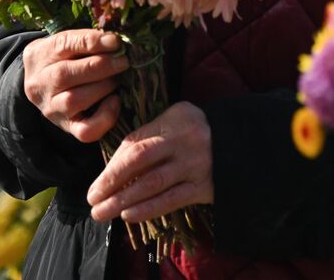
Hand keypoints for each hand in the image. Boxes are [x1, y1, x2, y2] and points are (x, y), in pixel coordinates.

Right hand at [22, 29, 129, 143]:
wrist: (43, 84)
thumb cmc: (62, 58)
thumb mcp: (66, 42)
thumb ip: (86, 39)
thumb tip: (115, 41)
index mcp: (39, 56)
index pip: (63, 45)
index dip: (91, 42)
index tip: (115, 41)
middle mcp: (40, 85)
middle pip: (64, 75)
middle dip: (100, 66)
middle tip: (122, 61)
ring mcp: (52, 109)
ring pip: (73, 101)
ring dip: (102, 87)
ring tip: (117, 79)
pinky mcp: (67, 127)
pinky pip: (85, 131)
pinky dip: (105, 117)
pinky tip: (115, 101)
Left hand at [86, 101, 213, 223]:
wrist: (241, 144)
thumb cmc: (198, 132)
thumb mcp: (178, 119)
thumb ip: (150, 135)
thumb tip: (115, 164)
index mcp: (174, 120)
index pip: (135, 143)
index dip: (113, 165)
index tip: (97, 183)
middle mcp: (184, 141)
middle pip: (139, 161)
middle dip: (111, 182)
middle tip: (92, 199)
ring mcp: (195, 165)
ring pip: (152, 184)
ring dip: (123, 201)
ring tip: (102, 212)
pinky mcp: (204, 186)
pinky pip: (171, 200)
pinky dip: (148, 209)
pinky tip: (129, 216)